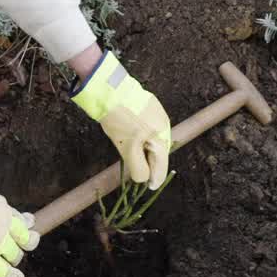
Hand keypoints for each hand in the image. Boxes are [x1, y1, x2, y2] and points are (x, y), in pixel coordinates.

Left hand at [70, 51, 171, 187]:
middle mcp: (165, 126)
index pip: (161, 165)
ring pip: (154, 139)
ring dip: (146, 149)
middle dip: (150, 162)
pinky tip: (132, 135)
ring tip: (133, 152)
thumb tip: (144, 179)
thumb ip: (138, 166)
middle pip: (159, 152)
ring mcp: (159, 114)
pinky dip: (143, 136)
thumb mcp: (127, 148)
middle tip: (139, 171)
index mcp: (161, 138)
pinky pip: (150, 127)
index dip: (155, 178)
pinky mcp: (151, 105)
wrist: (111, 90)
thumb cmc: (120, 120)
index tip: (150, 187)